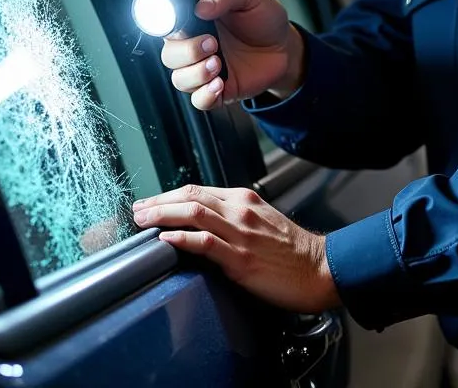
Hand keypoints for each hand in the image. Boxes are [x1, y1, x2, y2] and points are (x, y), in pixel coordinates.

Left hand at [132, 185, 340, 313]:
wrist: (320, 267)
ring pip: (194, 213)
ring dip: (163, 215)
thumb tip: (204, 222)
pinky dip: (183, 238)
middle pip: (191, 196)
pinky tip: (166, 239)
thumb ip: (235, 217)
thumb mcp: (262, 220)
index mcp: (244, 199)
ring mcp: (240, 233)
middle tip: (137, 210)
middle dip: (159, 202)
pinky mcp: (241, 258)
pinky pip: (206, 243)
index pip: (198, 190)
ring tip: (143, 221)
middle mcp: (240, 210)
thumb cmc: (293, 250)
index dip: (170, 196)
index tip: (151, 203)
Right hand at [161, 0, 304, 110]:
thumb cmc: (264, 18)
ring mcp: (203, 66)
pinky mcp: (216, 89)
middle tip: (212, 43)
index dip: (167, 13)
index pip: (167, 14)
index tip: (188, 12)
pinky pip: (197, 100)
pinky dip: (205, 94)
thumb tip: (201, 5)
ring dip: (195, 72)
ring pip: (178, 77)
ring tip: (218, 63)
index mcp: (195, 15)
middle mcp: (194, 41)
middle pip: (168, 51)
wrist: (285, 48)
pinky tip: (219, 84)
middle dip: (186, 50)